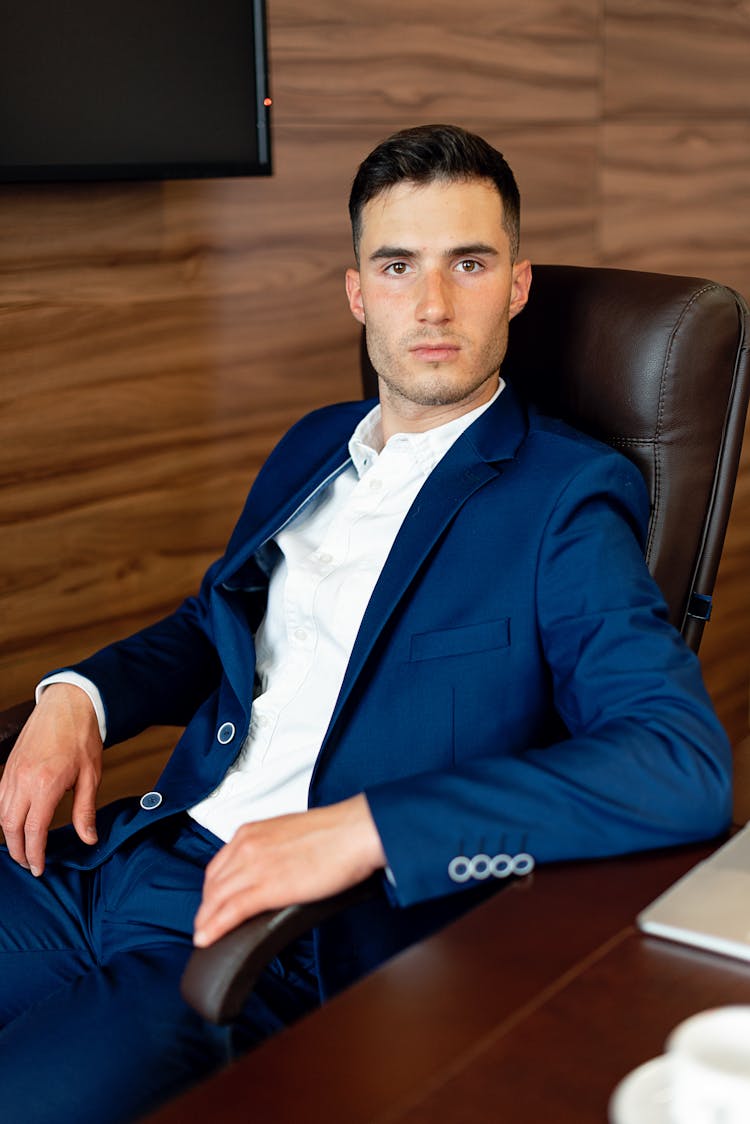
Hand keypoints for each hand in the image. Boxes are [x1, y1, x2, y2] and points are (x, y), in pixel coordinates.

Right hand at [0, 683, 102, 875]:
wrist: (68, 704)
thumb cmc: (82, 736)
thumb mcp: (91, 775)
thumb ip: (85, 810)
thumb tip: (88, 839)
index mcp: (45, 784)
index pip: (33, 830)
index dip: (34, 854)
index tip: (39, 868)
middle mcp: (23, 780)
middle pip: (10, 826)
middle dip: (18, 850)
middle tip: (30, 864)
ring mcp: (11, 772)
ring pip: (1, 814)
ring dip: (9, 835)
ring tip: (24, 848)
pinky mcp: (8, 766)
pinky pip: (0, 798)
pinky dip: (5, 815)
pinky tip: (17, 823)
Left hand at [193, 794, 385, 946]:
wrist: (355, 832)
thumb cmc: (335, 833)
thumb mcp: (289, 835)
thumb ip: (272, 850)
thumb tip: (272, 870)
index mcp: (251, 832)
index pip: (218, 865)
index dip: (210, 889)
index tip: (211, 903)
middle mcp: (247, 846)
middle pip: (212, 884)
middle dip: (206, 907)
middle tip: (205, 924)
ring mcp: (255, 866)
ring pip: (217, 899)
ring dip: (206, 921)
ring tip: (204, 936)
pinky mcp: (268, 887)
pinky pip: (231, 911)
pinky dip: (215, 927)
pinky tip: (207, 938)